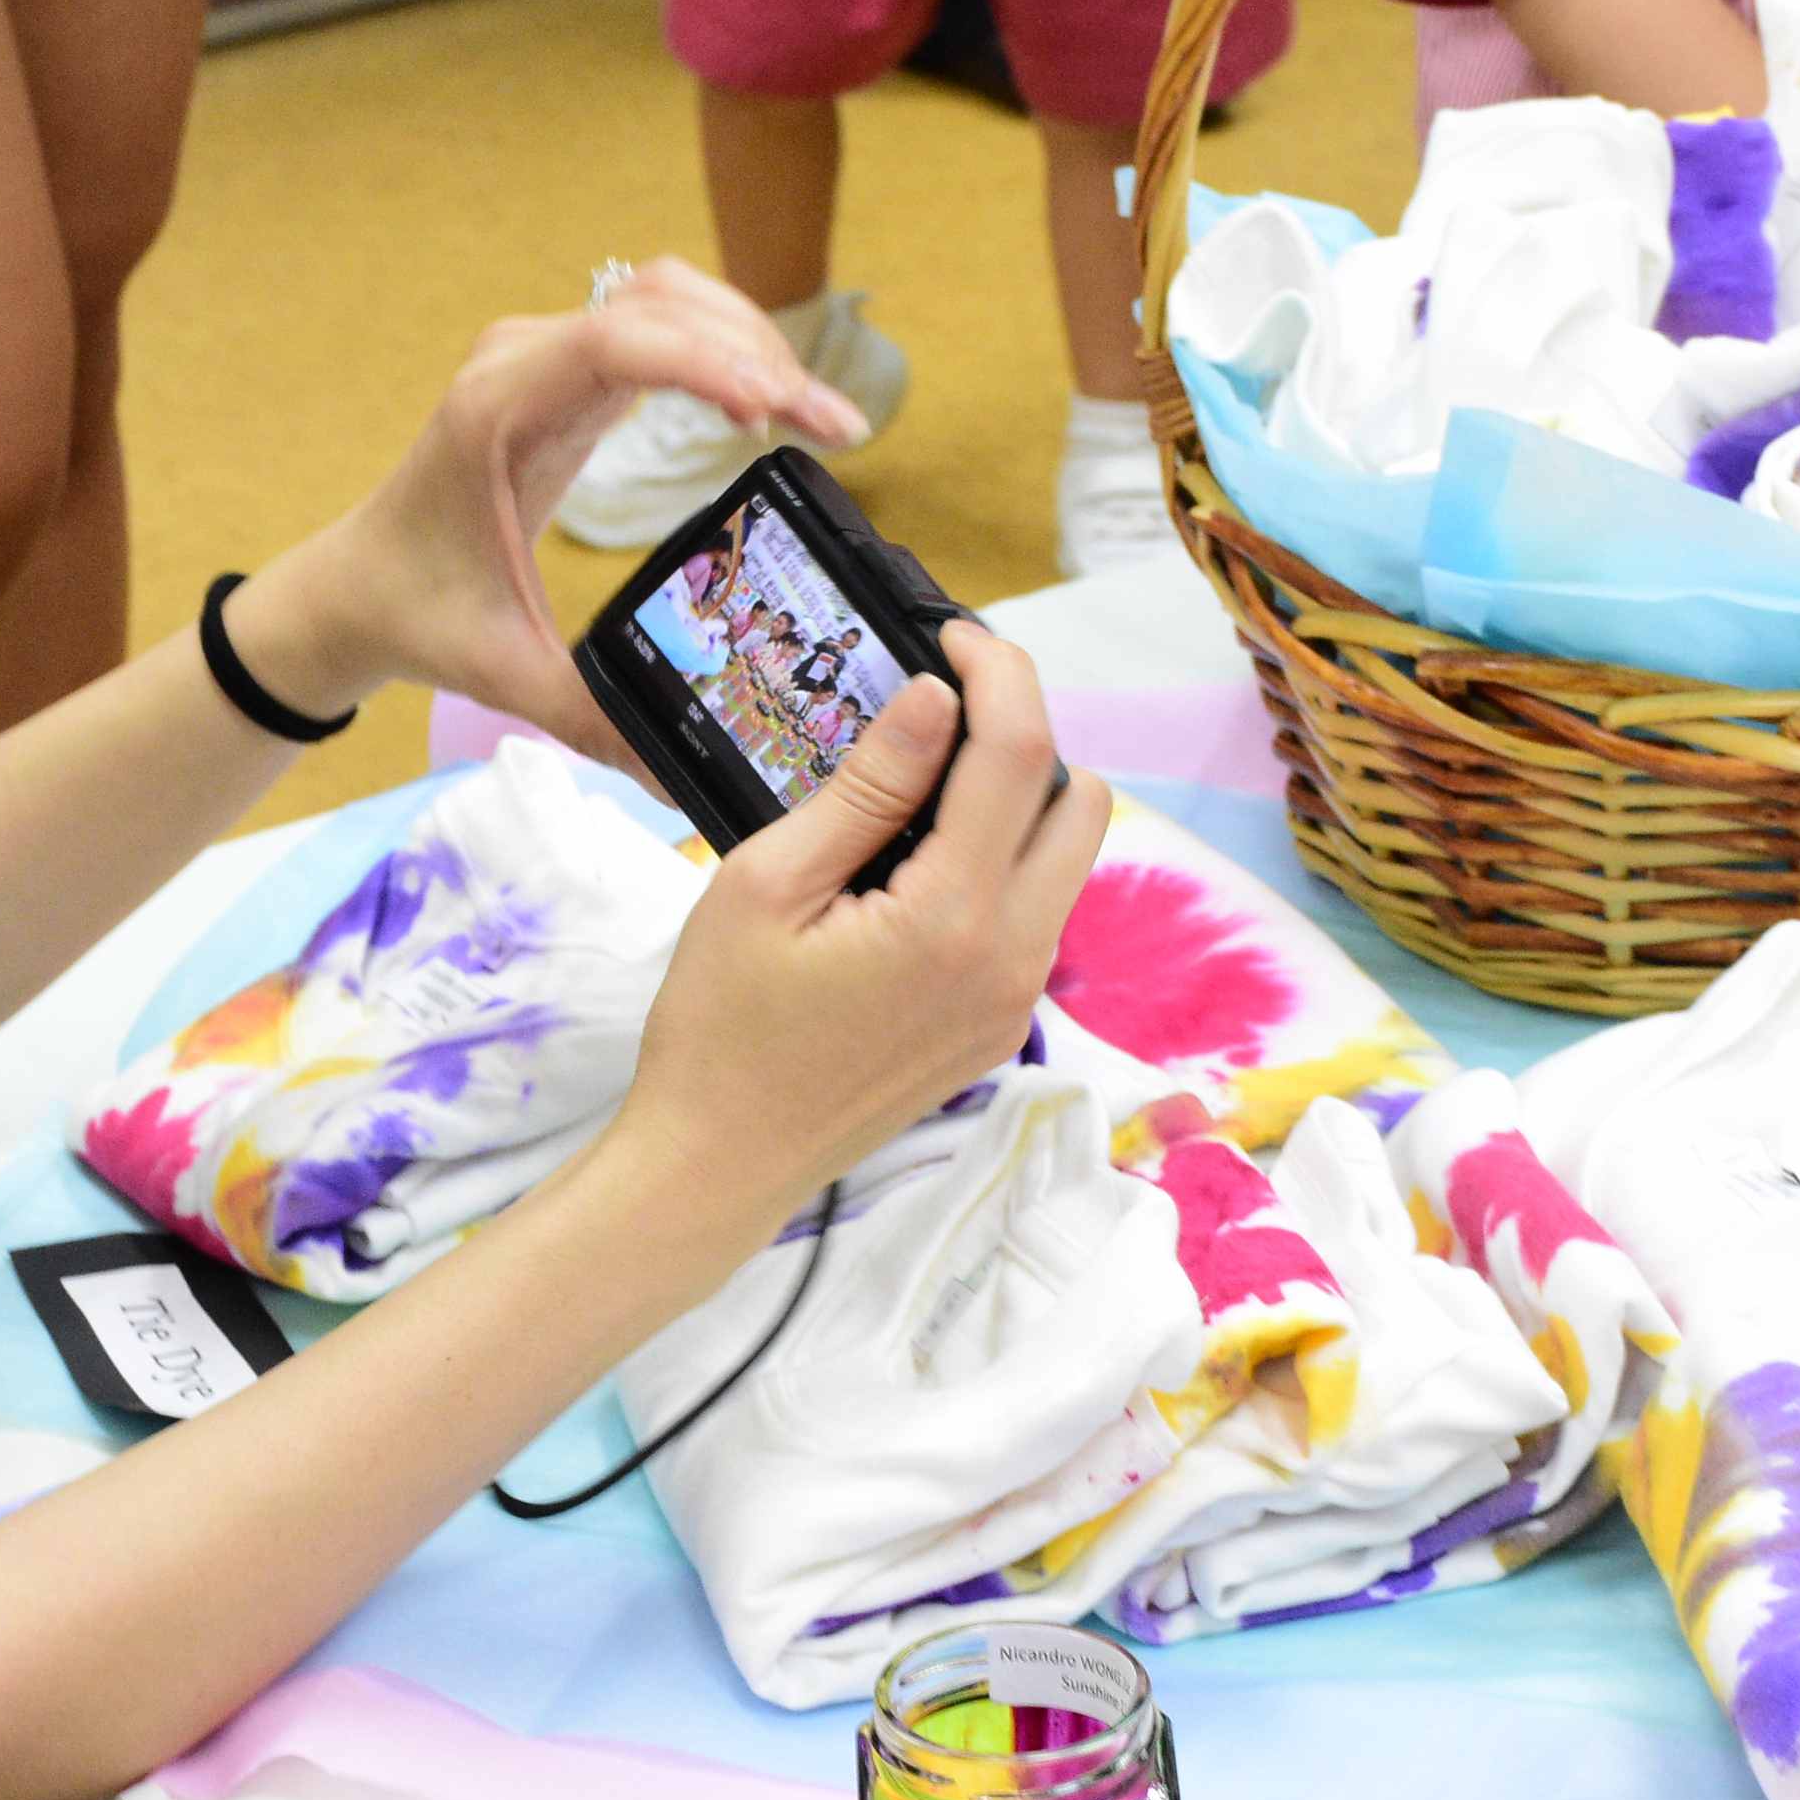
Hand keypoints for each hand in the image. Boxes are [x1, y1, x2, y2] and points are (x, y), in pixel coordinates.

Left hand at [275, 261, 867, 759]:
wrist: (358, 586)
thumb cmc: (420, 617)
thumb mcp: (506, 676)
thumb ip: (594, 721)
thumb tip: (683, 781)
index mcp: (496, 413)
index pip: (617, 343)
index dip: (710, 361)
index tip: (781, 412)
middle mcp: (518, 363)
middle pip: (658, 301)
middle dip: (756, 350)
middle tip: (832, 426)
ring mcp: (541, 355)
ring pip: (664, 298)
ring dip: (746, 339)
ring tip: (812, 415)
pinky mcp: (565, 370)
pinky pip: (654, 324)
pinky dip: (718, 348)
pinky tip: (764, 406)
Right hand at [613, 625, 1109, 1213]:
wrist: (717, 1162)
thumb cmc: (718, 1026)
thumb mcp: (766, 883)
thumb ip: (865, 787)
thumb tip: (936, 699)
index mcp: (953, 918)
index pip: (1018, 753)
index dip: (997, 671)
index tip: (951, 637)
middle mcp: (1011, 960)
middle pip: (1081, 802)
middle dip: (1024, 736)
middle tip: (938, 715)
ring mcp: (1013, 1002)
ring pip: (1066, 861)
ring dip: (1015, 803)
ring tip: (915, 790)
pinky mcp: (998, 1027)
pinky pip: (1033, 917)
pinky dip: (997, 866)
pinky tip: (910, 867)